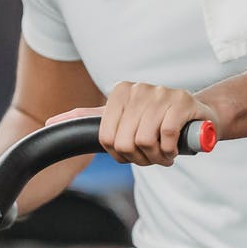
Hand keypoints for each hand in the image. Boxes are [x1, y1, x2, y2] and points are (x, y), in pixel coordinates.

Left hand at [50, 82, 217, 166]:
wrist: (198, 115)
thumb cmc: (157, 120)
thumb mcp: (121, 117)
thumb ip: (88, 119)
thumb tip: (49, 123)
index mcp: (120, 92)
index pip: (106, 137)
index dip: (120, 154)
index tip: (132, 154)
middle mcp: (138, 89)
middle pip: (125, 142)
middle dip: (140, 158)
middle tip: (152, 156)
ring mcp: (161, 93)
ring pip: (145, 140)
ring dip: (157, 156)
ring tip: (165, 152)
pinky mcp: (182, 101)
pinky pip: (167, 135)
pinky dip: (170, 149)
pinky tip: (175, 148)